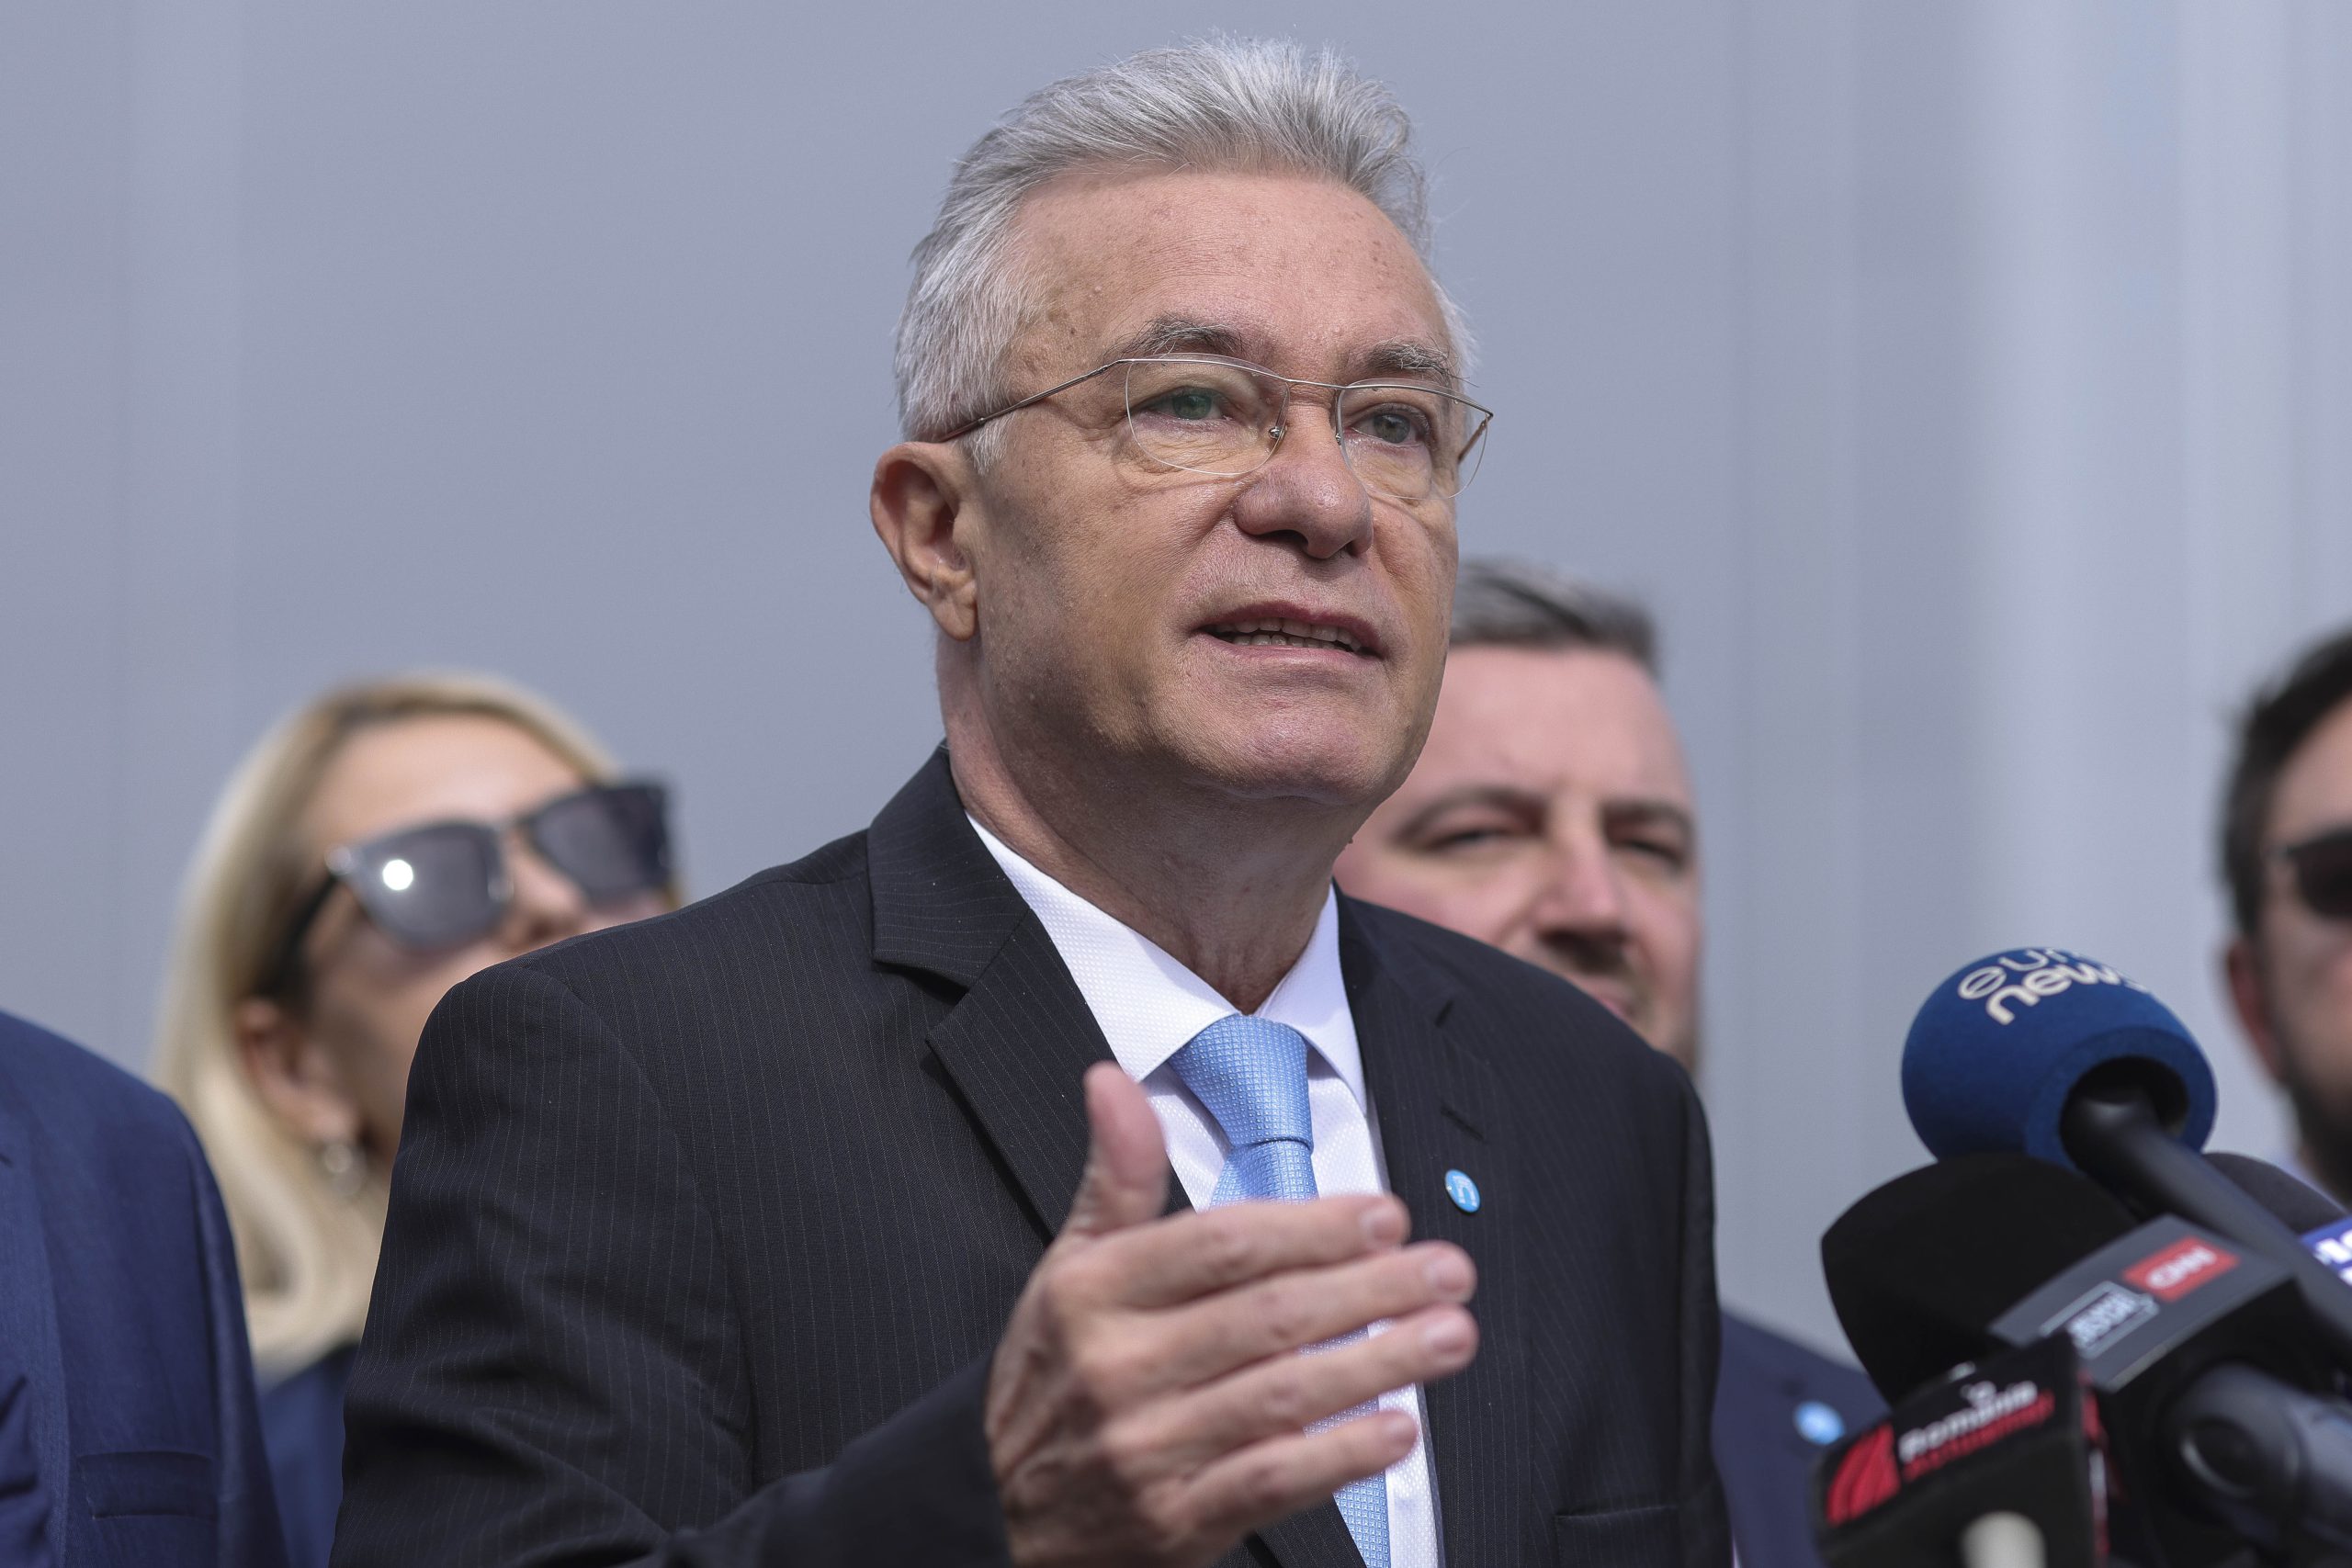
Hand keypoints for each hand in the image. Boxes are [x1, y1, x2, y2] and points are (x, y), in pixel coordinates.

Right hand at [986, 1063, 1477, 1567]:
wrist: (995, 1508)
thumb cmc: (1054, 1373)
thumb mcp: (1068, 1266)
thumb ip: (1114, 1175)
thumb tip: (1110, 1080)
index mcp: (1094, 1291)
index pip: (1221, 1245)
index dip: (1312, 1227)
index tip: (1385, 1215)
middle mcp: (1119, 1366)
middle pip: (1267, 1316)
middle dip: (1370, 1288)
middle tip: (1446, 1269)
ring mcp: (1147, 1448)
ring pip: (1281, 1396)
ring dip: (1377, 1362)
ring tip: (1448, 1335)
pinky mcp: (1175, 1520)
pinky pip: (1271, 1483)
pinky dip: (1340, 1457)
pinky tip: (1397, 1429)